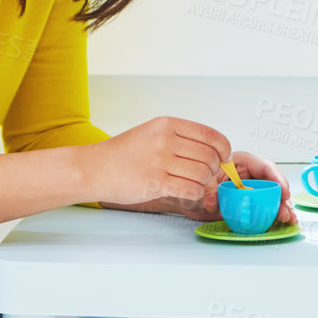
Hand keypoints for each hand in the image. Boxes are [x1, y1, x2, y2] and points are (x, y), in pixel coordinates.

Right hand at [80, 116, 229, 208]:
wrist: (94, 168)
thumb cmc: (123, 153)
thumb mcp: (152, 132)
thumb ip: (180, 138)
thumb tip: (213, 149)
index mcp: (167, 124)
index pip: (210, 134)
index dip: (223, 147)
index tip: (224, 156)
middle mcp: (165, 140)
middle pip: (209, 156)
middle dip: (215, 168)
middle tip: (208, 173)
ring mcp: (160, 162)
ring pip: (203, 174)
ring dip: (204, 182)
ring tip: (194, 182)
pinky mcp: (156, 183)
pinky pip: (191, 189)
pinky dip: (196, 192)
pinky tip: (187, 191)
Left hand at [194, 152, 297, 227]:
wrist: (188, 197)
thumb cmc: (196, 183)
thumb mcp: (200, 186)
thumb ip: (207, 192)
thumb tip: (211, 202)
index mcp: (240, 162)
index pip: (264, 166)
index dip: (277, 178)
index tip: (283, 192)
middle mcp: (249, 174)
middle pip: (272, 183)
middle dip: (282, 197)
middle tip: (286, 212)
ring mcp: (251, 189)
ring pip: (272, 196)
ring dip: (281, 207)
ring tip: (288, 219)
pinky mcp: (250, 203)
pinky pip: (266, 206)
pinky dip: (274, 214)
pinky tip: (282, 222)